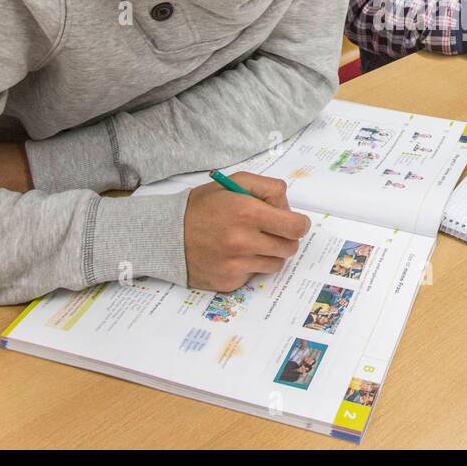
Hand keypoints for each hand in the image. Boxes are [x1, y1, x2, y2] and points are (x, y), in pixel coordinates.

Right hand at [184, 172, 308, 291]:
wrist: (166, 236)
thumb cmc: (202, 207)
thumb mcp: (233, 183)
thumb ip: (267, 188)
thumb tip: (288, 208)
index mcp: (247, 212)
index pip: (295, 227)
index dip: (299, 224)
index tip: (295, 223)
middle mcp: (242, 241)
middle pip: (289, 247)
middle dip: (285, 238)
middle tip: (270, 231)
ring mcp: (236, 265)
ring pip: (276, 264)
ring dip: (270, 253)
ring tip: (250, 242)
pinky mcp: (229, 282)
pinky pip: (255, 276)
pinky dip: (250, 266)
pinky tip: (234, 256)